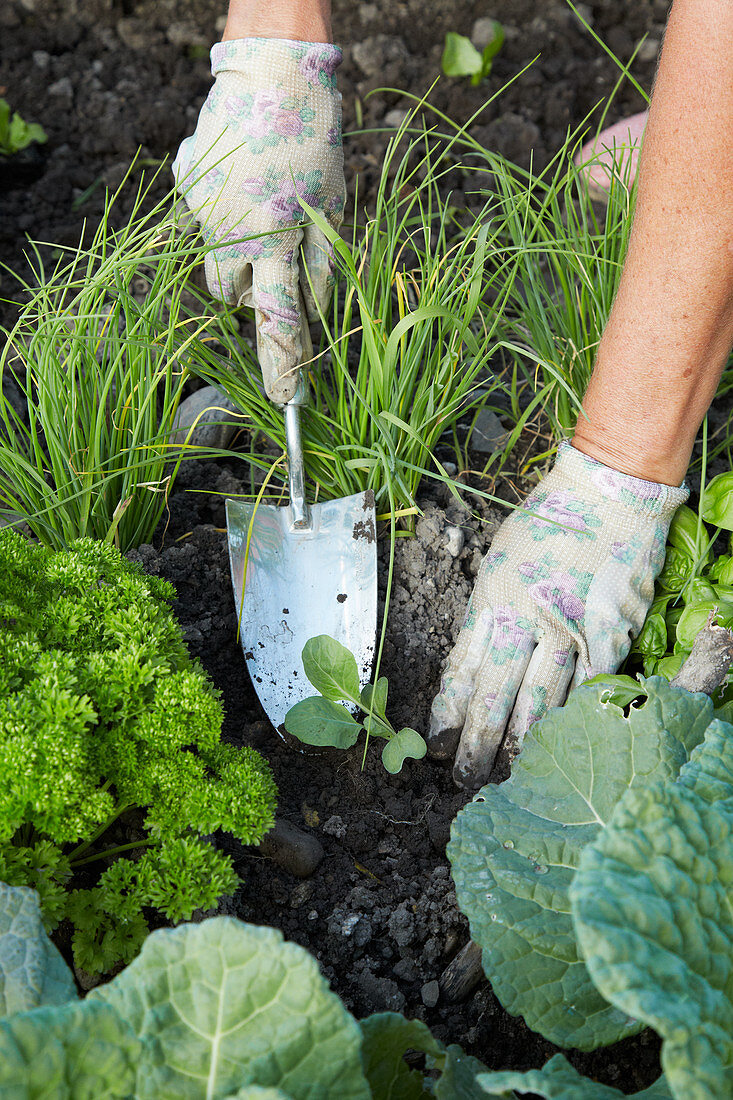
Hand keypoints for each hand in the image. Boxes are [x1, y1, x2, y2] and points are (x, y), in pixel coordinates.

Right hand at [173, 38, 344, 402]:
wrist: (270, 72)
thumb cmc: (312, 142)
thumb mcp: (333, 207)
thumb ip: (323, 267)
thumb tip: (313, 315)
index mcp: (276, 242)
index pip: (279, 320)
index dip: (282, 364)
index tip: (285, 400)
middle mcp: (233, 234)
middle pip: (230, 296)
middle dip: (249, 286)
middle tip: (272, 248)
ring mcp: (202, 213)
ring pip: (214, 260)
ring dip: (235, 252)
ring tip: (257, 208)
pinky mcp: (185, 189)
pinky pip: (202, 219)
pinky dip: (221, 210)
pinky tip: (240, 178)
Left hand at [427, 442, 687, 788]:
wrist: (607, 493)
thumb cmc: (545, 524)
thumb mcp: (497, 564)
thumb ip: (483, 616)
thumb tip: (467, 668)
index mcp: (492, 598)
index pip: (463, 668)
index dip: (449, 712)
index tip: (438, 744)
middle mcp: (527, 618)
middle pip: (497, 694)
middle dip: (478, 742)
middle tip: (465, 777)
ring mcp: (571, 628)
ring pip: (542, 699)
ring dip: (521, 741)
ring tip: (508, 772)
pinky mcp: (610, 634)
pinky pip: (588, 687)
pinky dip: (572, 717)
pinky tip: (560, 742)